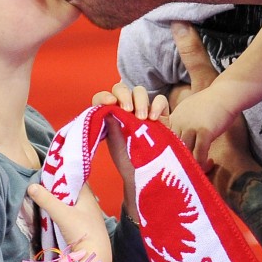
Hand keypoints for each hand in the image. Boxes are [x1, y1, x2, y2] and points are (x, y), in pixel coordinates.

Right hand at [27, 182, 112, 261]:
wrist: (96, 257)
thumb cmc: (82, 231)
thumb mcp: (62, 214)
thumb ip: (47, 200)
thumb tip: (31, 186)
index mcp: (88, 195)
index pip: (76, 179)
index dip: (65, 174)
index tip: (51, 171)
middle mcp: (89, 204)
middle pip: (72, 191)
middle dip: (59, 188)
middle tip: (43, 184)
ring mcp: (87, 216)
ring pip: (72, 204)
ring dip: (61, 201)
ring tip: (45, 197)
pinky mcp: (83, 227)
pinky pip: (72, 214)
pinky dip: (63, 212)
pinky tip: (54, 214)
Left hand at [92, 82, 169, 222]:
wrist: (147, 173)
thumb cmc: (128, 161)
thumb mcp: (116, 146)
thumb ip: (111, 127)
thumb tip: (107, 110)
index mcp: (109, 115)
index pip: (101, 98)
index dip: (104, 96)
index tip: (110, 104)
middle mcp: (125, 109)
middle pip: (121, 89)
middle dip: (124, 95)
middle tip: (128, 110)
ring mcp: (143, 110)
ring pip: (139, 91)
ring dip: (140, 100)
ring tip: (142, 118)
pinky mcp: (160, 114)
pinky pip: (160, 100)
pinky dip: (157, 105)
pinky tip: (154, 118)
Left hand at [169, 87, 237, 170]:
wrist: (225, 94)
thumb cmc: (209, 105)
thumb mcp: (188, 112)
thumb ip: (181, 125)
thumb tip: (180, 143)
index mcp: (174, 119)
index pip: (164, 141)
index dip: (169, 155)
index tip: (177, 164)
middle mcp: (179, 123)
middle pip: (172, 150)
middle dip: (179, 164)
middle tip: (188, 172)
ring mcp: (191, 126)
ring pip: (185, 154)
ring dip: (192, 166)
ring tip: (200, 169)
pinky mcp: (204, 131)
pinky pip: (199, 154)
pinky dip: (203, 163)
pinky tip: (210, 162)